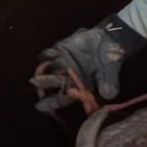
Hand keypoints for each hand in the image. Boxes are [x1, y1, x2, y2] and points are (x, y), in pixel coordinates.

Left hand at [31, 14, 146, 112]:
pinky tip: (52, 54)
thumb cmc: (109, 60)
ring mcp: (60, 65)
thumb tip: (108, 95)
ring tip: (49, 66)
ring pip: (48, 69)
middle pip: (52, 83)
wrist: (108, 40)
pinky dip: (47, 56)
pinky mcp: (58, 52)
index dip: (52, 102)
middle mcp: (66, 79)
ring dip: (47, 68)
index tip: (41, 106)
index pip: (62, 98)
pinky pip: (48, 55)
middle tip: (36, 81)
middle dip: (45, 82)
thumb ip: (108, 83)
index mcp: (76, 88)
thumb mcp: (110, 72)